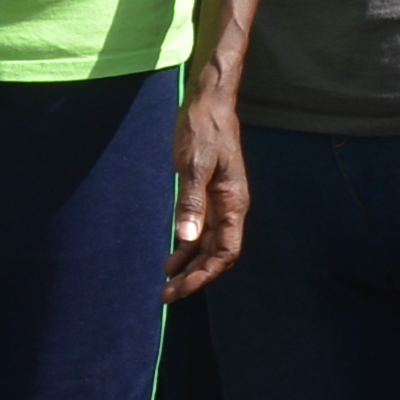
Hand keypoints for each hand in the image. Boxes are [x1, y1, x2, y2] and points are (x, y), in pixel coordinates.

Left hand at [164, 82, 254, 299]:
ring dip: (190, 265)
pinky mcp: (209, 194)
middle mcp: (231, 207)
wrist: (209, 103)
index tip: (181, 287)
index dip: (205, 273)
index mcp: (233, 202)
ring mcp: (221, 201)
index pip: (226, 252)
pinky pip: (202, 229)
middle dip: (194, 276)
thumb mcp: (194, 164)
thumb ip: (191, 201)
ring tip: (167, 283)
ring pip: (209, 245)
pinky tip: (173, 255)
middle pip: (218, 254)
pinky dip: (188, 246)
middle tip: (166, 295)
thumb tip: (188, 238)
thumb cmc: (203, 130)